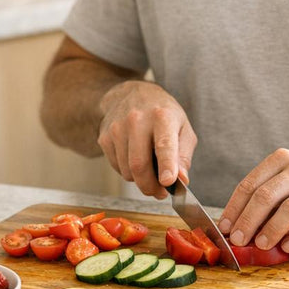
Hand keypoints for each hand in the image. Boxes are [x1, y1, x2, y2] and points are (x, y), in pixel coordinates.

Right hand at [97, 80, 197, 198]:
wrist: (131, 95)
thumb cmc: (162, 114)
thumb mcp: (183, 128)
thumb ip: (184, 156)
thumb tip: (181, 179)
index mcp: (162, 116)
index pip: (164, 144)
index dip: (166, 165)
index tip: (168, 182)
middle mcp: (137, 120)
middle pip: (139, 165)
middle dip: (150, 187)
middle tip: (160, 193)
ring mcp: (117, 128)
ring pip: (127, 171)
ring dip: (140, 180)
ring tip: (149, 171)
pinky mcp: (104, 137)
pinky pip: (117, 167)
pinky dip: (128, 172)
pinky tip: (135, 158)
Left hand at [216, 148, 288, 252]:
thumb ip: (270, 195)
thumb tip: (239, 224)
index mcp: (282, 159)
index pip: (251, 183)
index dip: (235, 207)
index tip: (225, 227)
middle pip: (267, 195)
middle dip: (249, 220)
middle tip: (239, 240)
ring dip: (272, 229)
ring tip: (261, 245)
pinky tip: (287, 247)